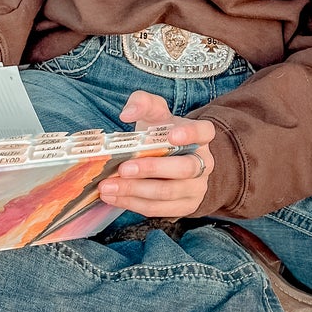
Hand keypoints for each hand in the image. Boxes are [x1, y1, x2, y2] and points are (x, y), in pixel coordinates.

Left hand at [100, 90, 215, 216]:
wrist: (170, 162)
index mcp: (200, 137)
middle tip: (123, 168)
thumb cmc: (161, 135)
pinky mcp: (183, 207)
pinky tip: (113, 197)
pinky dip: (132, 203)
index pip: (204, 132)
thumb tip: (127, 113)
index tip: (171, 136)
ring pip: (167, 192)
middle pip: (184, 168)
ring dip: (135, 190)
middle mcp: (204, 163)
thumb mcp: (154, 114)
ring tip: (108, 186)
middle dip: (152, 169)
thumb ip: (142, 103)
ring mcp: (196, 188)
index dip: (190, 134)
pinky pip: (158, 208)